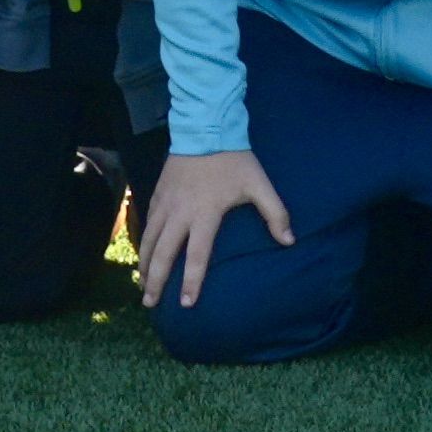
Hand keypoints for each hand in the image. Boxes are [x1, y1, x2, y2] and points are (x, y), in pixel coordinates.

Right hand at [137, 146, 292, 305]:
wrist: (205, 127)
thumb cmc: (233, 159)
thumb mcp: (259, 185)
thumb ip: (276, 214)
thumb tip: (290, 241)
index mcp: (205, 214)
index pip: (196, 256)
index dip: (190, 281)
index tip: (186, 304)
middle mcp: (180, 212)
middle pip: (162, 253)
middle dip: (155, 281)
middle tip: (149, 304)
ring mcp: (165, 202)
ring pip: (149, 239)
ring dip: (144, 264)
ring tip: (141, 286)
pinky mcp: (157, 192)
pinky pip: (147, 223)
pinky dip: (143, 242)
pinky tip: (142, 254)